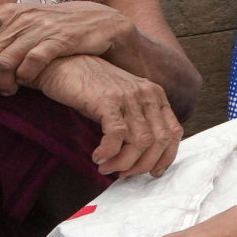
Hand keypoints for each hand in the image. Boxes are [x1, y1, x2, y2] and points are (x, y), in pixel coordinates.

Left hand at [0, 1, 133, 95]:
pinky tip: (25, 84)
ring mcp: (39, 29)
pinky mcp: (60, 39)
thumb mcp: (13, 21)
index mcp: (3, 13)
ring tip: (4, 92)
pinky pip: (32, 63)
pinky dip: (24, 78)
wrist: (99, 22)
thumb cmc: (50, 26)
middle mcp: (18, 19)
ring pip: (3, 63)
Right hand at [34, 54, 180, 179]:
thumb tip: (140, 159)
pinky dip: (109, 152)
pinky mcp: (107, 100)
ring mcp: (128, 96)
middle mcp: (146, 94)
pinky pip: (117, 135)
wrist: (62, 63)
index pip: (173, 132)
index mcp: (155, 95)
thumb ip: (136, 123)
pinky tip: (97, 156)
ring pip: (140, 142)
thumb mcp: (122, 103)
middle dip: (142, 165)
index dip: (165, 157)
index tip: (152, 172)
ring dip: (124, 162)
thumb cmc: (89, 87)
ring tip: (107, 167)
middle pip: (158, 141)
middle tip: (122, 174)